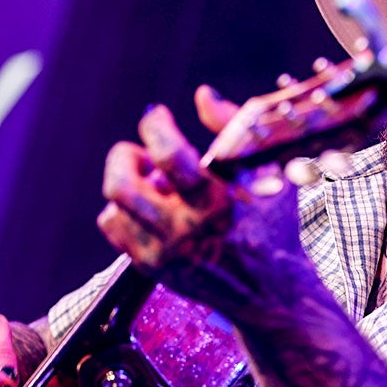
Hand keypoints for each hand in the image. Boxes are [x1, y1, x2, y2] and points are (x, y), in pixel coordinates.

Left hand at [97, 86, 312, 318]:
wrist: (271, 291)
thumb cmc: (273, 223)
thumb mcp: (267, 172)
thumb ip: (234, 128)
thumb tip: (202, 94)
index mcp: (218, 204)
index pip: (169, 156)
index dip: (155, 126)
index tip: (158, 116)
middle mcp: (185, 232)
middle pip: (121, 185)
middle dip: (124, 157)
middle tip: (142, 153)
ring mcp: (164, 254)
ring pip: (114, 205)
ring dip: (130, 183)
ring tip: (155, 181)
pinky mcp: (152, 268)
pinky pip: (114, 226)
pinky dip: (126, 208)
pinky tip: (152, 205)